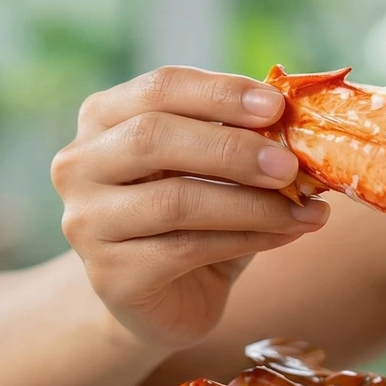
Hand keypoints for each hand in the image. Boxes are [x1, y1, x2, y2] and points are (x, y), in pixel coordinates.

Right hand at [51, 66, 328, 348]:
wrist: (164, 297)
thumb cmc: (195, 218)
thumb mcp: (215, 167)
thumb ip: (243, 139)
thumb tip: (302, 125)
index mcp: (103, 117)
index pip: (159, 87)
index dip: (219, 93)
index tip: (276, 106)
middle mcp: (80, 164)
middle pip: (153, 137)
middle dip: (232, 149)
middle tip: (290, 163)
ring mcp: (86, 221)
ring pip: (174, 201)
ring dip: (252, 204)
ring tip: (305, 208)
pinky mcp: (109, 275)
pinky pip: (186, 250)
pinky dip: (247, 239)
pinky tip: (286, 234)